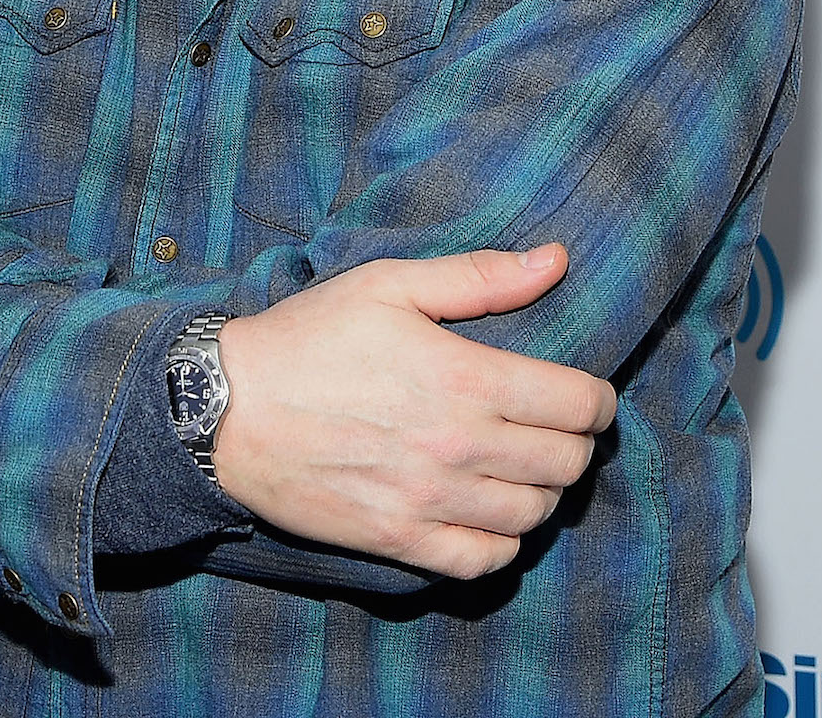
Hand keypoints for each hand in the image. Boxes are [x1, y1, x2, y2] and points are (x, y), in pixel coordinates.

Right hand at [209, 244, 616, 579]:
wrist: (225, 409)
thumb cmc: (308, 337)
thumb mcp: (390, 284)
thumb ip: (479, 276)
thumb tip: (555, 259)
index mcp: (466, 378)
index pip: (577, 405)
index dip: (597, 401)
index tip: (587, 397)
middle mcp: (458, 446)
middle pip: (564, 464)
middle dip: (573, 444)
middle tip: (553, 430)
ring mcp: (429, 501)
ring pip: (532, 516)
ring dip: (541, 493)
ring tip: (521, 470)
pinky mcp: (399, 541)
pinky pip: (483, 562)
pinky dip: (502, 544)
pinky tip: (488, 517)